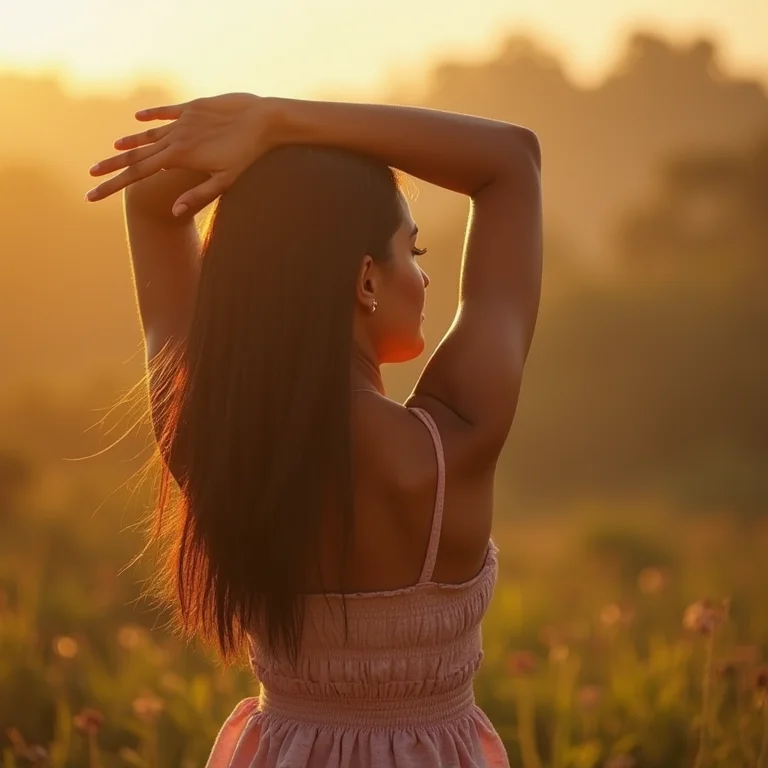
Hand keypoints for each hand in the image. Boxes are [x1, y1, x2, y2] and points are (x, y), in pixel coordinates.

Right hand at [86, 92, 270, 214]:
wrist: (263, 119)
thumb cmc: (248, 155)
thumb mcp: (226, 181)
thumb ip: (198, 195)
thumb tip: (173, 211)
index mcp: (180, 157)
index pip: (138, 174)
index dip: (113, 185)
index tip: (93, 195)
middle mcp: (176, 137)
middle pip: (137, 154)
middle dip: (112, 166)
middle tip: (91, 175)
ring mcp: (183, 121)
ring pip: (150, 133)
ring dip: (131, 142)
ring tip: (114, 149)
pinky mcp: (193, 107)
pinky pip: (166, 112)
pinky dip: (152, 116)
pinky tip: (138, 118)